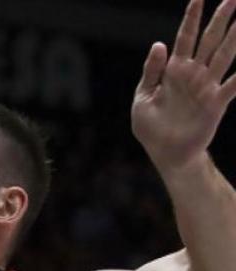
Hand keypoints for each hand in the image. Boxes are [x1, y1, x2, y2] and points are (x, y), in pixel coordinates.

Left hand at [132, 0, 235, 172]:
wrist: (165, 153)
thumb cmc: (151, 127)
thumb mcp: (142, 97)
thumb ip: (151, 71)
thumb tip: (159, 44)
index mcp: (174, 71)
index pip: (185, 38)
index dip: (191, 18)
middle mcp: (193, 75)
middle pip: (209, 41)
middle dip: (220, 20)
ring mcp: (206, 87)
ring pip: (224, 56)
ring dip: (235, 38)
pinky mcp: (216, 104)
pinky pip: (233, 86)